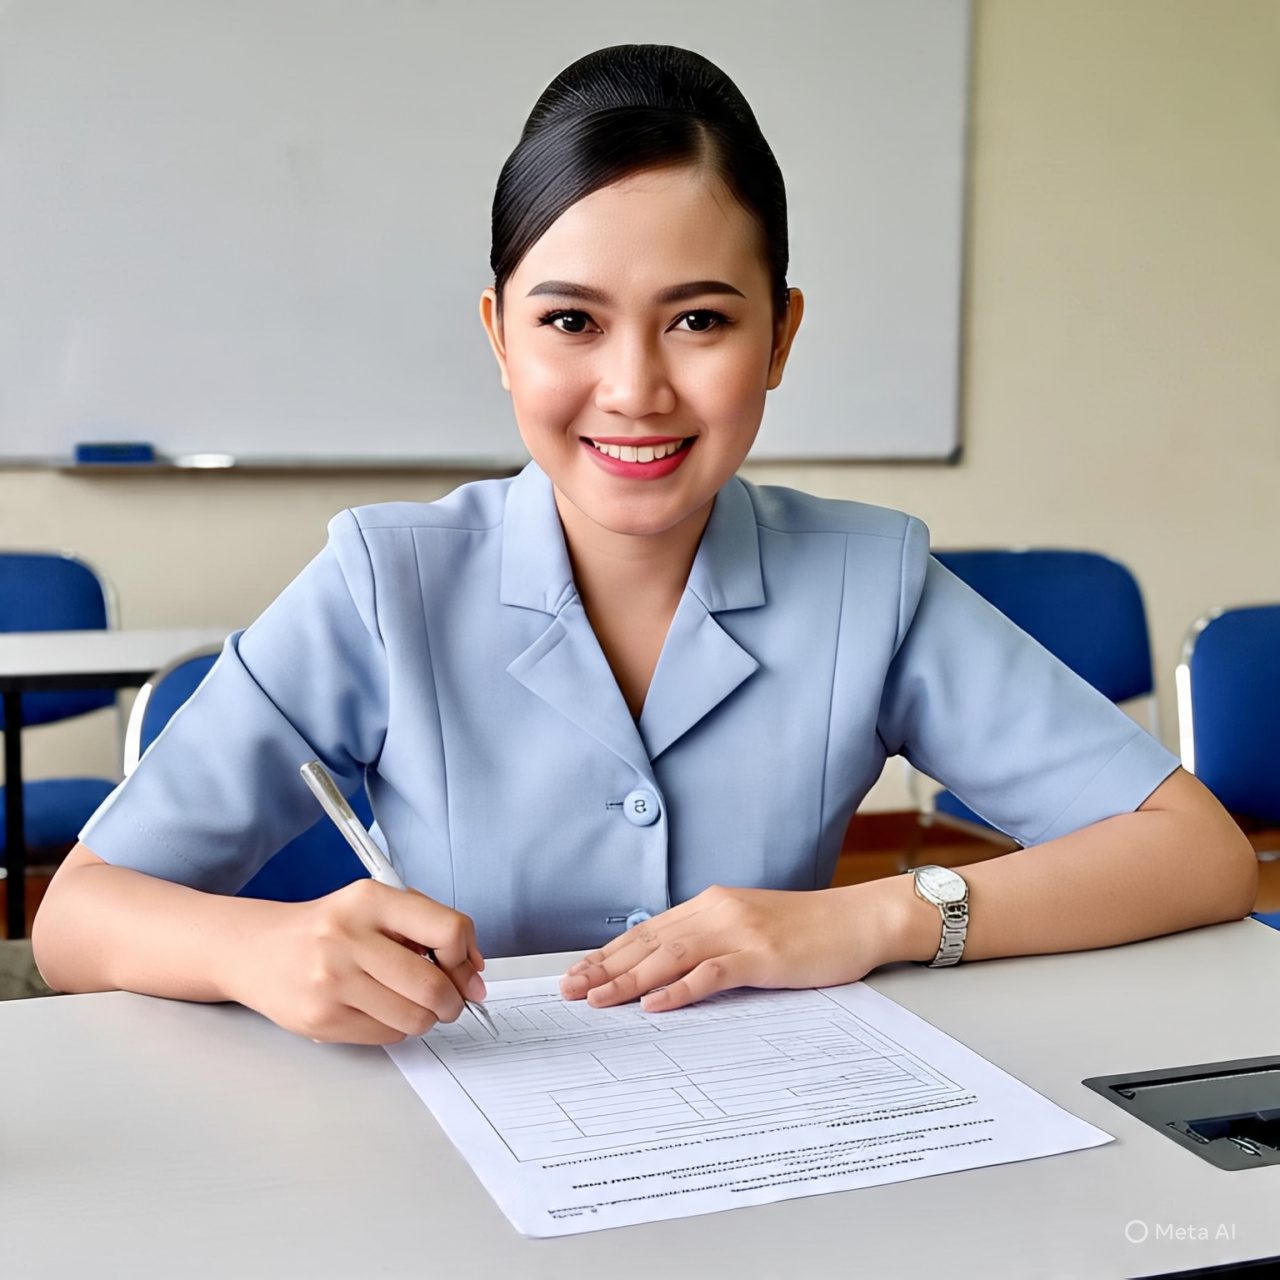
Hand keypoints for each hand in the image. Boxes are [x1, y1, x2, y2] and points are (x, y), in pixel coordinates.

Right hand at [226, 879, 485, 1043]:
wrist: (257, 950)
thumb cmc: (328, 927)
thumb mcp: (375, 906)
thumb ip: (427, 926)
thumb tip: (474, 971)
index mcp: (370, 900)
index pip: (448, 930)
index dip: (466, 956)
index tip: (465, 967)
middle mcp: (348, 938)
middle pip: (433, 985)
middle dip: (453, 999)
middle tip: (450, 999)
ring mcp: (332, 981)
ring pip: (414, 1018)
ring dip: (426, 1017)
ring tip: (412, 1003)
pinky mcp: (321, 1019)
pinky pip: (387, 1036)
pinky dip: (396, 1028)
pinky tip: (379, 1009)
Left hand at [559, 884, 888, 1012]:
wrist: (858, 920)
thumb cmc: (807, 930)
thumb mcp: (749, 927)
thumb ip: (711, 940)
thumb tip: (668, 967)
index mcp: (710, 904)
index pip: (647, 931)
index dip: (608, 953)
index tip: (576, 973)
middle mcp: (716, 911)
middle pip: (648, 941)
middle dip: (604, 967)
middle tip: (568, 990)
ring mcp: (738, 931)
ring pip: (670, 955)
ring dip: (628, 979)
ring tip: (596, 999)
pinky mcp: (761, 954)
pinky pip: (711, 973)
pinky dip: (679, 989)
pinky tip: (654, 1004)